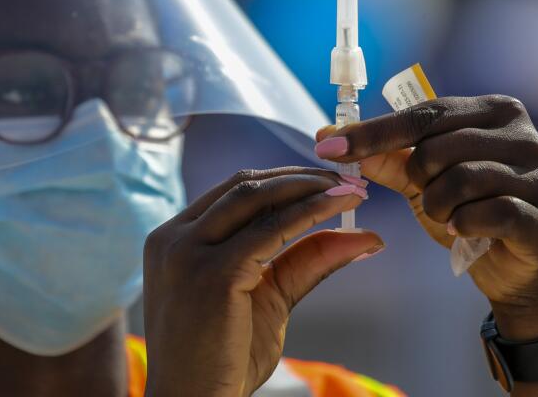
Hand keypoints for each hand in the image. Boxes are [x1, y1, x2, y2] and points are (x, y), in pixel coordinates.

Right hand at [143, 167, 381, 396]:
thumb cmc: (223, 359)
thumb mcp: (267, 298)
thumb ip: (305, 261)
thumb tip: (364, 234)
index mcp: (173, 239)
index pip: (231, 192)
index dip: (281, 181)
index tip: (324, 181)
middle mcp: (172, 238)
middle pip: (242, 185)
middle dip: (299, 177)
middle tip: (346, 179)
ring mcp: (186, 253)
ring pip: (255, 197)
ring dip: (308, 188)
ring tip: (349, 189)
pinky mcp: (212, 273)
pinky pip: (270, 230)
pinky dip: (309, 214)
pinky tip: (338, 210)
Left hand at [315, 95, 537, 340]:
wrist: (515, 271)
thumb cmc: (467, 211)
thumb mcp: (421, 180)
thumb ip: (383, 157)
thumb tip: (328, 136)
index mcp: (493, 111)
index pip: (424, 114)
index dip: (373, 132)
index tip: (327, 146)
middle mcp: (522, 134)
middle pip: (438, 146)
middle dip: (418, 178)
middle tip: (427, 195)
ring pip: (461, 178)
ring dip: (438, 205)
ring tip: (447, 215)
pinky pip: (487, 212)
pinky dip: (463, 225)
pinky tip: (464, 231)